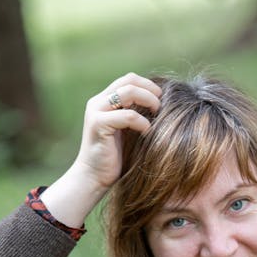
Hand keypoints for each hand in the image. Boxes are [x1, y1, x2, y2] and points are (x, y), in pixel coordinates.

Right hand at [40, 73, 161, 227]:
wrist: (94, 177)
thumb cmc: (114, 158)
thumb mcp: (127, 132)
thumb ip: (135, 116)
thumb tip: (160, 106)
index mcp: (104, 101)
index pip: (128, 79)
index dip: (148, 84)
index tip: (161, 98)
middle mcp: (98, 102)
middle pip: (129, 80)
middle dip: (150, 90)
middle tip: (162, 105)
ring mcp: (96, 112)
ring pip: (127, 92)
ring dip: (147, 100)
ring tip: (157, 114)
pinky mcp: (98, 124)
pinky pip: (127, 115)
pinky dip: (141, 122)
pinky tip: (148, 131)